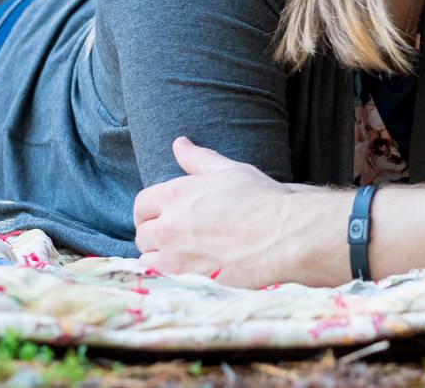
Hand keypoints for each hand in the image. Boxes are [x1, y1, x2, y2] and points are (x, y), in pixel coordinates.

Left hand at [134, 137, 300, 286]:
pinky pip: (161, 280)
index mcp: (176, 195)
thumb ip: (198, 158)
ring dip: (159, 257)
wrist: (283, 237)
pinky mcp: (186, 280)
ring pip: (148, 259)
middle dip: (155, 234)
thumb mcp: (229, 171)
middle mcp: (169, 226)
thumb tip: (179, 143)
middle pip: (143, 233)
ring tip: (181, 256)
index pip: (142, 203)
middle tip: (175, 237)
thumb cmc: (260, 200)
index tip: (161, 216)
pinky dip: (168, 276)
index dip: (150, 210)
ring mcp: (175, 256)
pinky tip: (187, 271)